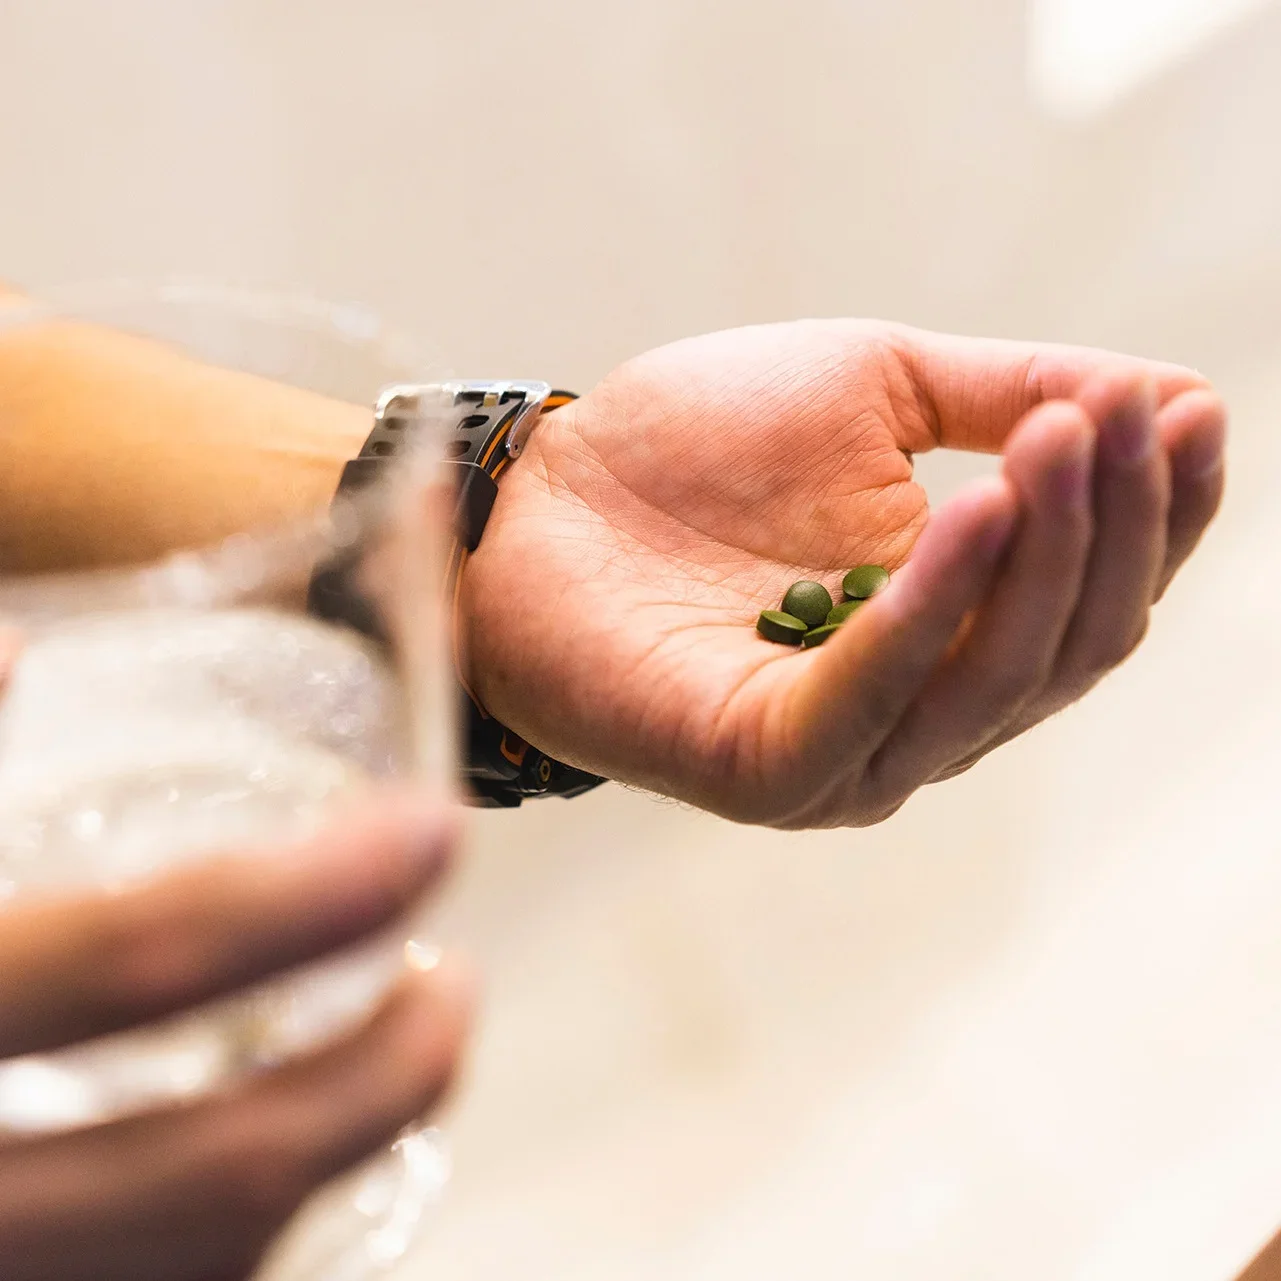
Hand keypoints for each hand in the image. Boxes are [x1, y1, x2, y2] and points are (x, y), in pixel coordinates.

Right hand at [0, 742, 469, 1280]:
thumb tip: (21, 647)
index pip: (144, 958)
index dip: (313, 894)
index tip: (433, 830)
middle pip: (224, 1165)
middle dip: (386, 1076)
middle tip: (455, 987)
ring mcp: (4, 1277)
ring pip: (207, 1260)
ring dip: (333, 1164)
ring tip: (396, 1067)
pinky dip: (241, 1231)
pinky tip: (269, 1169)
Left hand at [462, 320, 1225, 825]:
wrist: (539, 490)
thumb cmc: (694, 447)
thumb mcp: (872, 396)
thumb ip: (1005, 399)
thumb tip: (1177, 391)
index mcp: (953, 634)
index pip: (1096, 596)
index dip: (1158, 512)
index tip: (1185, 412)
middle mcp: (919, 713)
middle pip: (1065, 646)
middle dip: (1110, 526)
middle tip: (1118, 412)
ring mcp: (847, 755)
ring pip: (993, 680)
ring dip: (1044, 559)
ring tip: (1060, 442)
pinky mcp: (765, 769)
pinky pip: (876, 695)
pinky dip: (934, 607)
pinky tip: (975, 512)